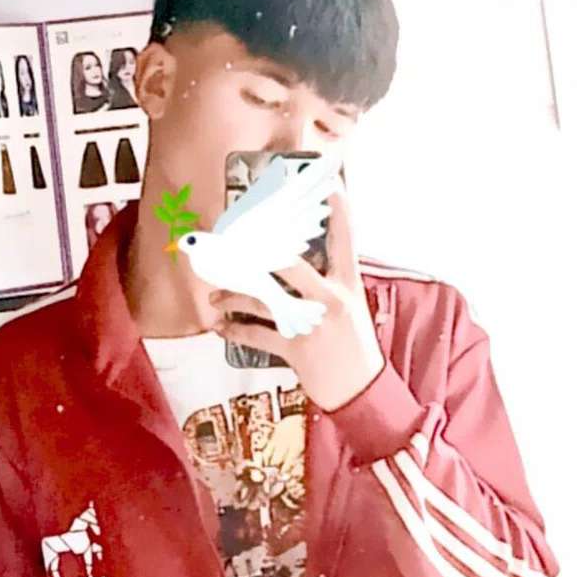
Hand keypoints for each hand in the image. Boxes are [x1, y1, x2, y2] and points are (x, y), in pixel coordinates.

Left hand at [209, 190, 384, 411]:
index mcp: (347, 285)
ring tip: (216, 297)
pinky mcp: (296, 348)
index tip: (330, 186)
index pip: (346, 240)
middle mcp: (330, 299)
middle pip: (288, 264)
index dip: (339, 212)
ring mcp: (312, 323)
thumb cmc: (353, 347)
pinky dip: (234, 332)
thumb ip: (330, 284)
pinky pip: (256, 334)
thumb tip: (297, 265)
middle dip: (254, 254)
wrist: (360, 390)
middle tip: (229, 243)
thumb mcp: (351, 309)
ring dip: (234, 296)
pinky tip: (221, 327)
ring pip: (264, 299)